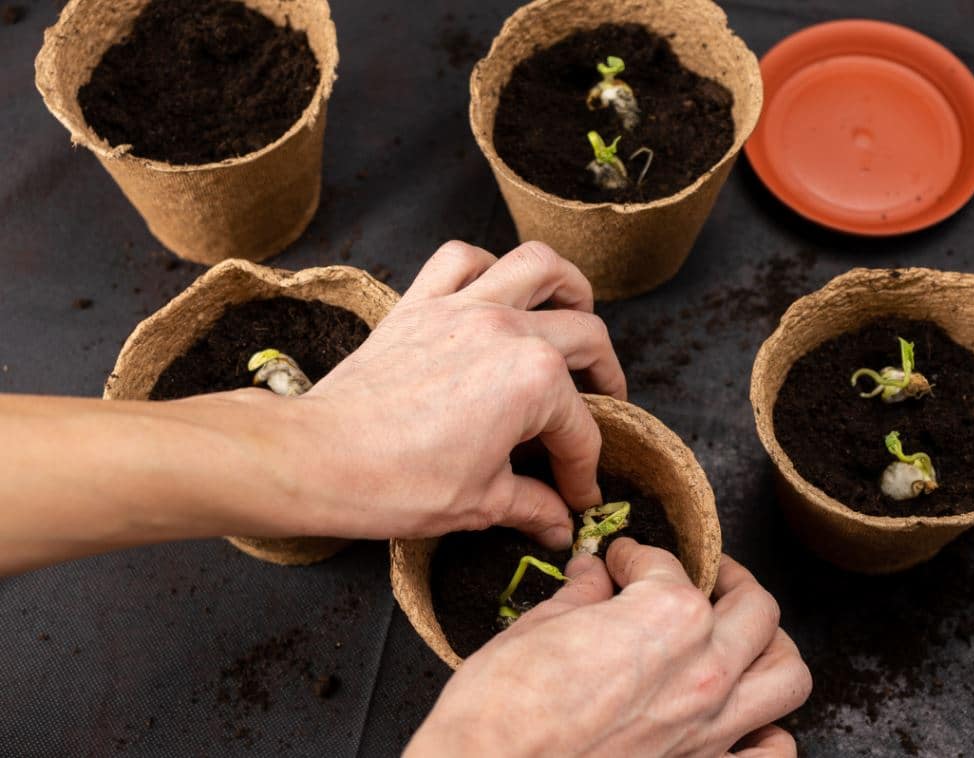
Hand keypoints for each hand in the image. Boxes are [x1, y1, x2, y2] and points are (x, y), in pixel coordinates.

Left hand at [285, 240, 625, 547]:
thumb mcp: (481, 503)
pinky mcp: (420, 303)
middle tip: (602, 403)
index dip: (584, 470)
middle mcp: (507, 330)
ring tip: (575, 310)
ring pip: (537, 265)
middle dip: (606, 377)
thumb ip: (533, 506)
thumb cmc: (395, 482)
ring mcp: (462, 308)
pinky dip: (486, 265)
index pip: (579, 429)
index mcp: (533, 381)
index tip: (577, 495)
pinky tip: (495, 290)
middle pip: (585, 337)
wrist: (318, 459)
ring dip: (568, 285)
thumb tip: (559, 523)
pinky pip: (461, 259)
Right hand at [407, 541, 811, 756]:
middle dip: (728, 580)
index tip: (620, 560)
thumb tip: (592, 575)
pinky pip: (774, 752)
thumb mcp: (534, 630)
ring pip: (787, 675)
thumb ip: (580, 597)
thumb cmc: (501, 712)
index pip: (664, 565)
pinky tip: (741, 718)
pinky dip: (769, 731)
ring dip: (769, 647)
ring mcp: (711, 730)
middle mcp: (703, 670)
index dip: (636, 555)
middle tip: (704, 578)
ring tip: (741, 637)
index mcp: (665, 617)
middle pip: (754, 607)